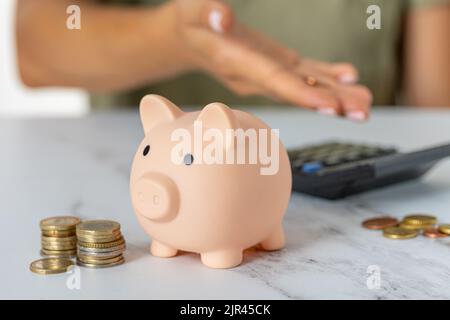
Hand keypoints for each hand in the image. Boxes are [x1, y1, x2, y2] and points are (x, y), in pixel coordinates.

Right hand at [172, 0, 371, 120]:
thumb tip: (222, 16)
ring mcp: (267, 72)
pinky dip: (326, 77)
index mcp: (237, 63)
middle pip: (296, 91)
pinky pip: (302, 74)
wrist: (188, 38)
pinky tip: (349, 78)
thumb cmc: (189, 21)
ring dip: (335, 97)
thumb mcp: (190, 10)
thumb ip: (204, 11)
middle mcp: (255, 74)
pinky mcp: (274, 64)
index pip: (273, 81)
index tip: (330, 106)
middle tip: (363, 114)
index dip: (301, 94)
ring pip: (304, 86)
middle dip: (329, 103)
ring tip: (365, 106)